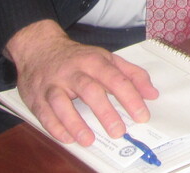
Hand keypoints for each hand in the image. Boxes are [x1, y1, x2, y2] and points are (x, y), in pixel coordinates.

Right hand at [5, 20, 158, 145]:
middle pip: (90, 90)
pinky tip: (67, 138)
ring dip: (75, 123)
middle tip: (119, 132)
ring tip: (88, 140)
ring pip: (62, 103)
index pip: (116, 79)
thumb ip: (131, 74)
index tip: (142, 116)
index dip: (130, 98)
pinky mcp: (36, 97)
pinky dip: (55, 127)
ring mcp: (53, 84)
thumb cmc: (78, 58)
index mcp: (94, 61)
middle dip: (105, 112)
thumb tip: (152, 94)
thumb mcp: (107, 59)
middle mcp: (73, 72)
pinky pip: (44, 113)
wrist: (39, 49)